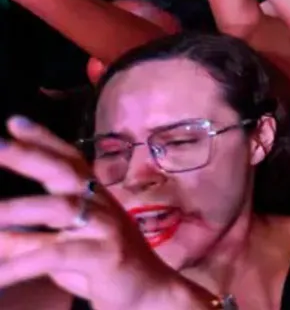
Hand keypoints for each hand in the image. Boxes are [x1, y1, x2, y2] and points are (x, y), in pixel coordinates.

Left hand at [0, 117, 200, 309]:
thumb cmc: (103, 271)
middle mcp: (100, 205)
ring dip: (15, 210)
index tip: (13, 122)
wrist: (150, 297)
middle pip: (64, 171)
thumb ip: (29, 239)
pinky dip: (19, 265)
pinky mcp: (104, 255)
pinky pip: (53, 255)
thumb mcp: (62, 250)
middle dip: (29, 156)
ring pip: (57, 209)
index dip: (44, 139)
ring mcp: (105, 227)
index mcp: (93, 198)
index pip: (69, 160)